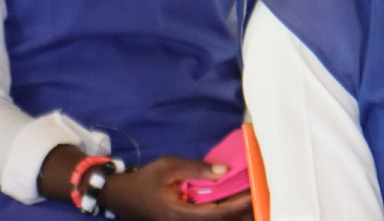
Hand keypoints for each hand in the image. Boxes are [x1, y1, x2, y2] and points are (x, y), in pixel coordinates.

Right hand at [100, 158, 252, 220]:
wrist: (122, 196)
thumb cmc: (144, 180)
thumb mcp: (167, 167)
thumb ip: (195, 168)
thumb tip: (224, 171)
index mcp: (181, 215)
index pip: (219, 214)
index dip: (240, 205)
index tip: (255, 193)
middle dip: (244, 213)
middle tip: (261, 198)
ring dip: (236, 214)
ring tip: (253, 201)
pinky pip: (210, 220)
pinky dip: (225, 213)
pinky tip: (235, 206)